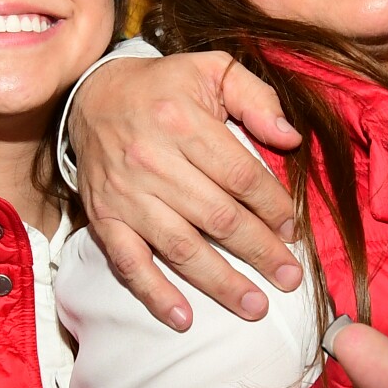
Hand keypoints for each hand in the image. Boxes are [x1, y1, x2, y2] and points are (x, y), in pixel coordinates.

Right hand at [67, 51, 303, 329]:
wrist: (93, 95)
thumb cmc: (163, 87)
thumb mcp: (212, 70)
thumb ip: (257, 98)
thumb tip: (290, 139)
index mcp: (183, 121)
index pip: (241, 176)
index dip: (274, 207)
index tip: (294, 230)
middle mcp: (153, 160)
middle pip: (218, 217)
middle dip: (260, 252)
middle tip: (290, 279)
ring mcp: (126, 194)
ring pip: (182, 247)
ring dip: (221, 282)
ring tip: (255, 305)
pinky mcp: (105, 218)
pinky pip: (130, 263)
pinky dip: (155, 293)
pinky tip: (184, 318)